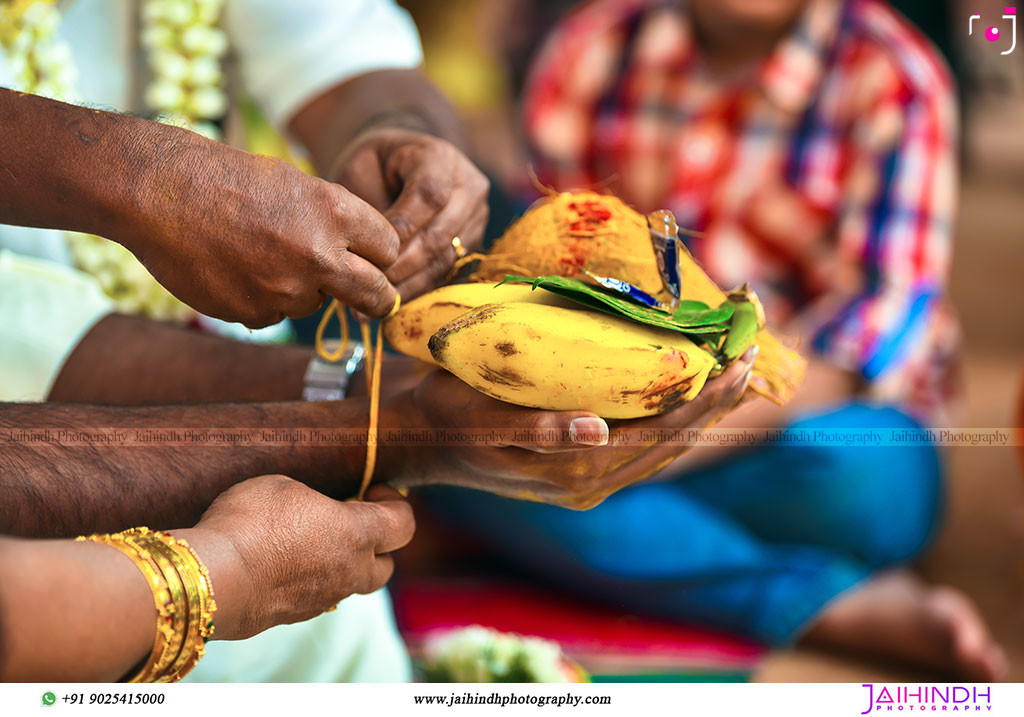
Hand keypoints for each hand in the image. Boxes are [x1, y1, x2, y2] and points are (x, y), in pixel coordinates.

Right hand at [119, 127, 400, 326]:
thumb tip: (366, 261)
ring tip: (262, 254)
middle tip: (377, 300)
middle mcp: (319, 255)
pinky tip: (237, 268)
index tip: (377, 259)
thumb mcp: (296, 184)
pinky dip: (264, 299)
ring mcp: (286, 290)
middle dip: (378, 297)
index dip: (382, 253)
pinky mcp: (255, 314)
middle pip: (375, 293)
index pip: (389, 249)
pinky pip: (275, 315)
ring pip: (317, 303)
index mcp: (335, 213)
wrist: (160, 192)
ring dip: (303, 289)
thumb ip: (336, 223)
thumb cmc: (229, 178)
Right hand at [184, 475, 413, 640]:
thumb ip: (313, 499)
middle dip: (377, 541)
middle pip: (386, 564)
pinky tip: (286, 561)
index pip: (404, 523)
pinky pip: (320, 596)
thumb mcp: (284, 487)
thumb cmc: (250, 523)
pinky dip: (314, 578)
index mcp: (357, 534)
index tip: (372, 489)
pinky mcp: (297, 615)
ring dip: (343, 562)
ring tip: (312, 539)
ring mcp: (324, 598)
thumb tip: (314, 509)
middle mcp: (349, 571)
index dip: (394, 502)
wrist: (213, 578)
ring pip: (351, 583)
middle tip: (348, 518)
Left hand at [330, 127, 488, 299]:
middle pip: (442, 233)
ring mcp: (476, 218)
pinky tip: (391, 304)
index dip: (404, 226)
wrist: (397, 167)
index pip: (430, 194)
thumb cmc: (373, 168)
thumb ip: (369, 205)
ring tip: (378, 301)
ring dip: (411, 283)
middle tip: (371, 283)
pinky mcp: (472, 244)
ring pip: (447, 259)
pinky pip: (448, 273)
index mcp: (441, 158)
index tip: (375, 248)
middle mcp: (469, 187)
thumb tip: (370, 256)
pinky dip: (419, 290)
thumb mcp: (361, 171)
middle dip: (405, 263)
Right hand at [379, 350, 755, 508]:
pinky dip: (672, 417)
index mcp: (571, 472)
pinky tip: (685, 391)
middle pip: (671, 444)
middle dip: (716, 402)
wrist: (416, 438)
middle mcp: (589, 483)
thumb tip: (599, 429)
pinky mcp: (580, 469)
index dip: (703, 401)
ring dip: (701, 410)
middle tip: (752, 353)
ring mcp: (587, 480)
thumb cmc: (444, 415)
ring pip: (662, 448)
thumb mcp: (481, 417)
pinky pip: (641, 446)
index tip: (739, 361)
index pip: (657, 437)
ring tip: (733, 369)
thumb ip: (538, 429)